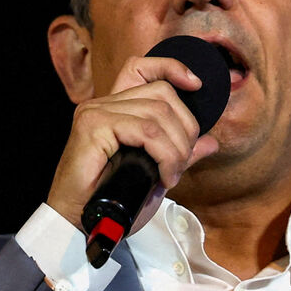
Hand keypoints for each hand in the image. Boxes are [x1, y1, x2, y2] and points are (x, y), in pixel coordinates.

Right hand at [45, 56, 219, 232]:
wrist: (80, 222)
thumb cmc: (111, 201)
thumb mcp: (154, 174)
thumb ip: (178, 153)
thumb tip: (210, 142)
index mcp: (115, 108)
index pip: (142, 67)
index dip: (171, 67)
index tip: (195, 84)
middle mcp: (104, 104)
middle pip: (163, 94)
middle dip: (185, 130)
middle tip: (179, 165)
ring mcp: (97, 112)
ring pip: (158, 114)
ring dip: (176, 149)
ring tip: (171, 175)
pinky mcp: (94, 126)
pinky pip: (145, 131)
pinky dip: (164, 155)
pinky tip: (163, 176)